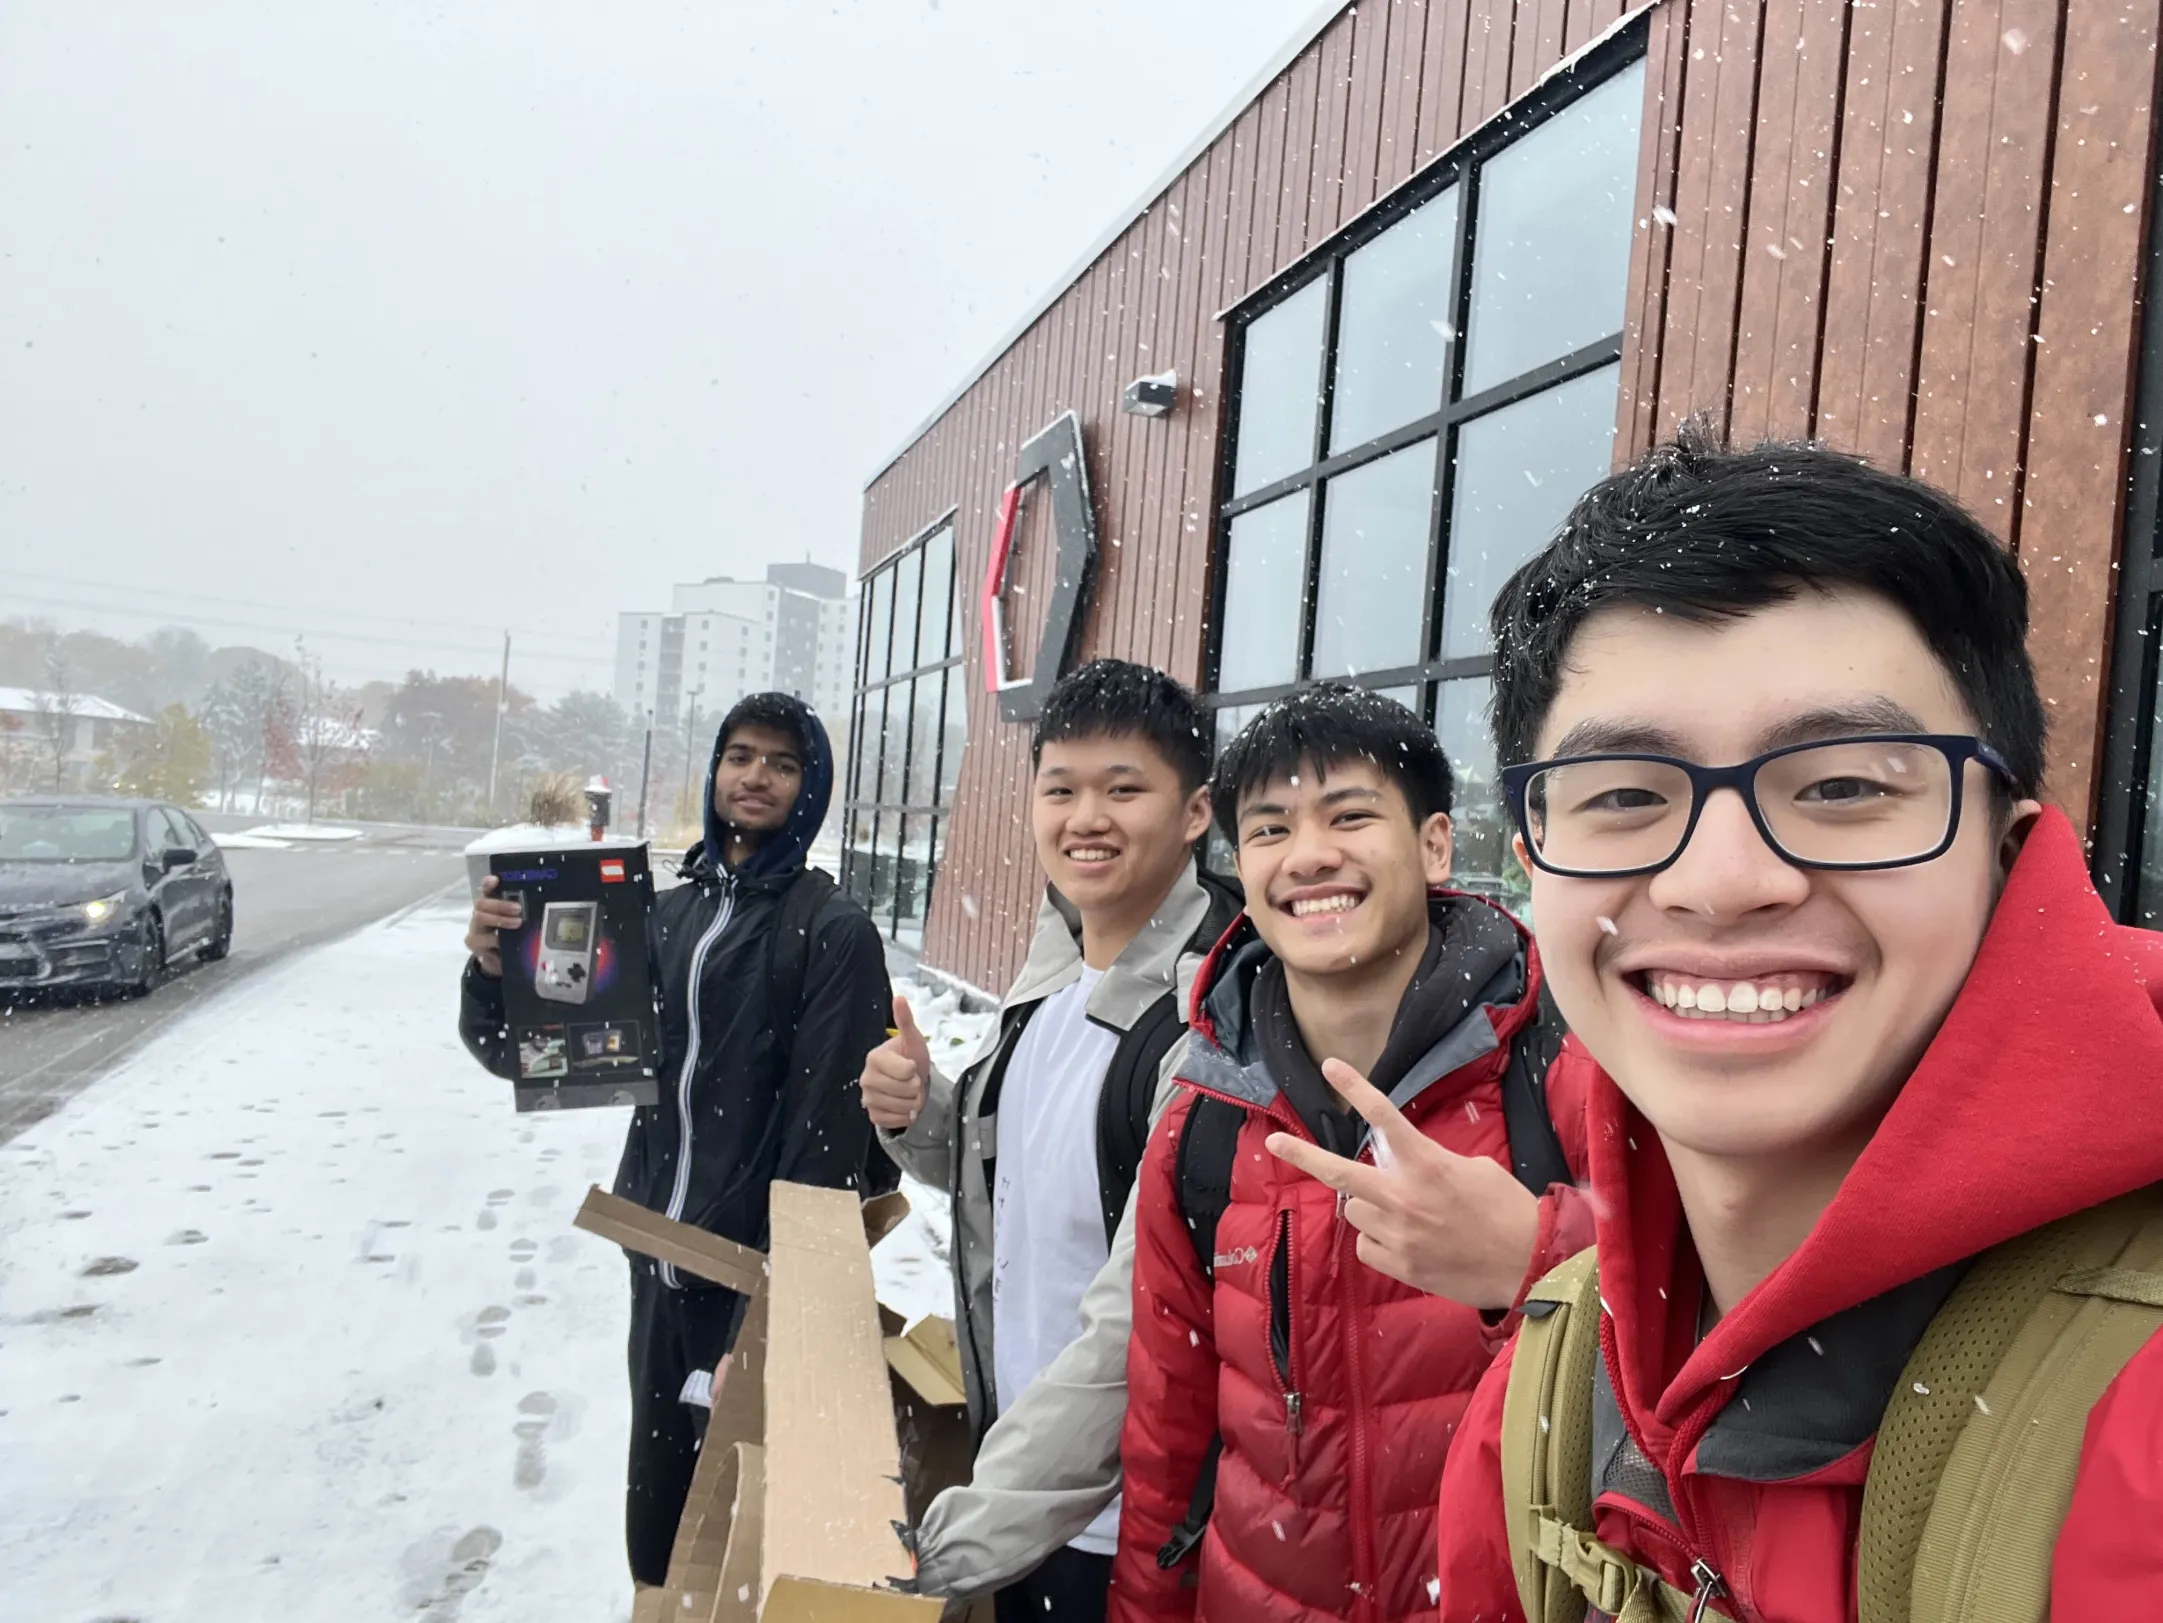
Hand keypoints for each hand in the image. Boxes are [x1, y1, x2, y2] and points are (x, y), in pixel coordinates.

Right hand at [464, 874, 523, 977]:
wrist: (498, 959)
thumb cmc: (510, 935)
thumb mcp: (517, 922)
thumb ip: (522, 912)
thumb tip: (545, 901)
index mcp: (490, 904)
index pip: (486, 889)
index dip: (488, 884)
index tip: (495, 879)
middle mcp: (480, 913)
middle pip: (481, 903)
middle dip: (500, 905)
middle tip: (518, 908)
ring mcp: (474, 928)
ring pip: (480, 918)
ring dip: (499, 920)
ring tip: (517, 923)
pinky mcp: (473, 943)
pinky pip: (481, 939)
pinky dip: (493, 940)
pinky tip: (503, 942)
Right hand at [862, 995, 932, 1130]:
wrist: (909, 1081)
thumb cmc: (911, 1057)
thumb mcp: (913, 1039)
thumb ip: (905, 1021)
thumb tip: (899, 998)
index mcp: (874, 1058)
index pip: (905, 1071)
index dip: (915, 1070)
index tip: (912, 1066)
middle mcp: (866, 1078)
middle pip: (905, 1090)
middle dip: (916, 1088)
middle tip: (913, 1081)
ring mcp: (867, 1098)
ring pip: (901, 1106)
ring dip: (913, 1103)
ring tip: (909, 1094)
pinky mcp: (872, 1115)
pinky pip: (894, 1120)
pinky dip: (904, 1116)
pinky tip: (903, 1106)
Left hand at [1265, 1057, 1542, 1310]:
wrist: (1528, 1264)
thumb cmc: (1507, 1210)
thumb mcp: (1475, 1168)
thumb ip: (1432, 1161)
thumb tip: (1407, 1165)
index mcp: (1428, 1164)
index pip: (1384, 1117)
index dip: (1355, 1088)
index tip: (1329, 1066)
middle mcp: (1404, 1197)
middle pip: (1340, 1172)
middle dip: (1302, 1154)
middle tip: (1275, 1142)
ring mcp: (1397, 1234)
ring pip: (1355, 1210)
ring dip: (1369, 1205)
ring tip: (1404, 1213)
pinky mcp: (1398, 1265)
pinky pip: (1367, 1244)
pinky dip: (1379, 1239)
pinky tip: (1408, 1242)